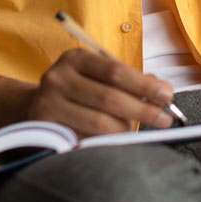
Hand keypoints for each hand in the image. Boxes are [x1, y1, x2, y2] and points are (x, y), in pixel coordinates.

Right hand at [26, 49, 175, 136]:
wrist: (34, 108)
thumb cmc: (77, 90)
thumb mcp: (97, 76)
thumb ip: (128, 80)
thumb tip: (162, 90)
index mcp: (75, 58)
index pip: (115, 71)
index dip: (144, 85)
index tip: (167, 95)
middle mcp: (58, 77)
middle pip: (109, 97)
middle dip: (142, 110)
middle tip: (164, 119)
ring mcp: (48, 104)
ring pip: (99, 123)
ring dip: (125, 129)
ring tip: (137, 131)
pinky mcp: (45, 130)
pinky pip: (84, 140)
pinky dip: (105, 143)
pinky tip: (116, 141)